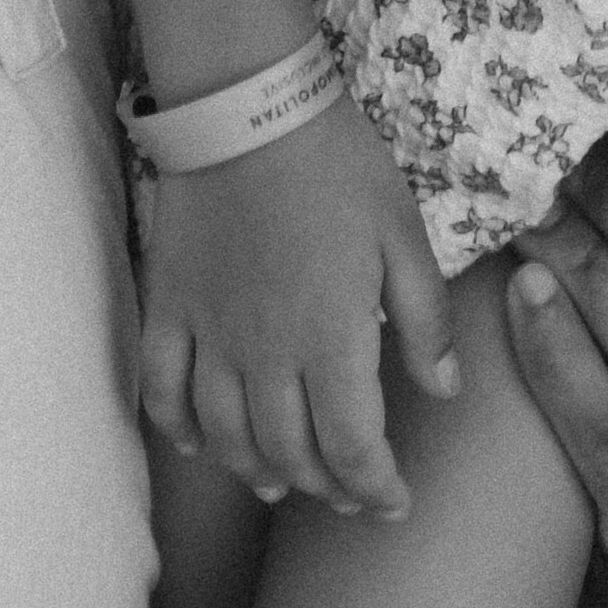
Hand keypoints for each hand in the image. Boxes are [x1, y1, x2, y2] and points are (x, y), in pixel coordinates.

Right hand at [138, 88, 456, 516]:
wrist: (250, 106)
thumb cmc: (339, 164)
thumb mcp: (404, 232)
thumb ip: (425, 318)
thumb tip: (445, 390)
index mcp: (330, 340)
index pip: (352, 448)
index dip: (375, 487)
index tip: (393, 501)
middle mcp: (264, 355)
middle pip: (289, 453)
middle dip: (325, 485)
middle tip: (349, 492)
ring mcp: (208, 335)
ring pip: (226, 437)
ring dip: (258, 469)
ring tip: (282, 482)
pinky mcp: (168, 309)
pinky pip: (163, 393)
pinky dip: (180, 431)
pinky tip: (201, 443)